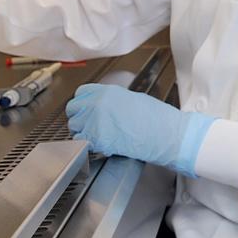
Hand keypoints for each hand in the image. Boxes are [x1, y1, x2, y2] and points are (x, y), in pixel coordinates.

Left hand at [66, 84, 214, 177]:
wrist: (164, 132)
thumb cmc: (154, 117)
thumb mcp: (130, 99)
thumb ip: (111, 101)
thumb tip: (102, 107)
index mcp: (106, 91)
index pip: (80, 93)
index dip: (82, 103)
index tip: (86, 110)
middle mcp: (97, 103)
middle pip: (73, 110)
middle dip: (79, 118)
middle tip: (90, 126)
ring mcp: (95, 121)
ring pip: (74, 127)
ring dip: (83, 132)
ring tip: (98, 137)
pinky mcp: (97, 139)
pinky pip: (82, 142)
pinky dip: (88, 145)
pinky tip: (101, 146)